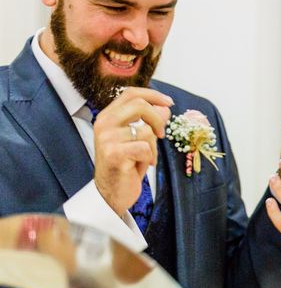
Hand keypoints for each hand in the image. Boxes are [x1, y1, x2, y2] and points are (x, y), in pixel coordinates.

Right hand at [93, 87, 172, 215]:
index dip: (153, 95)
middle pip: (139, 105)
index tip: (169, 103)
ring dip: (153, 147)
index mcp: (108, 116)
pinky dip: (149, 157)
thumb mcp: (140, 140)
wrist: (111, 193)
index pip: (131, 94)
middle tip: (162, 134)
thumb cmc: (126, 166)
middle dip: (158, 119)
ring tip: (145, 158)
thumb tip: (165, 107)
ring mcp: (107, 138)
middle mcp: (104, 123)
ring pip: (145, 130)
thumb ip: (149, 122)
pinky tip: (141, 166)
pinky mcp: (114, 153)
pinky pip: (145, 147)